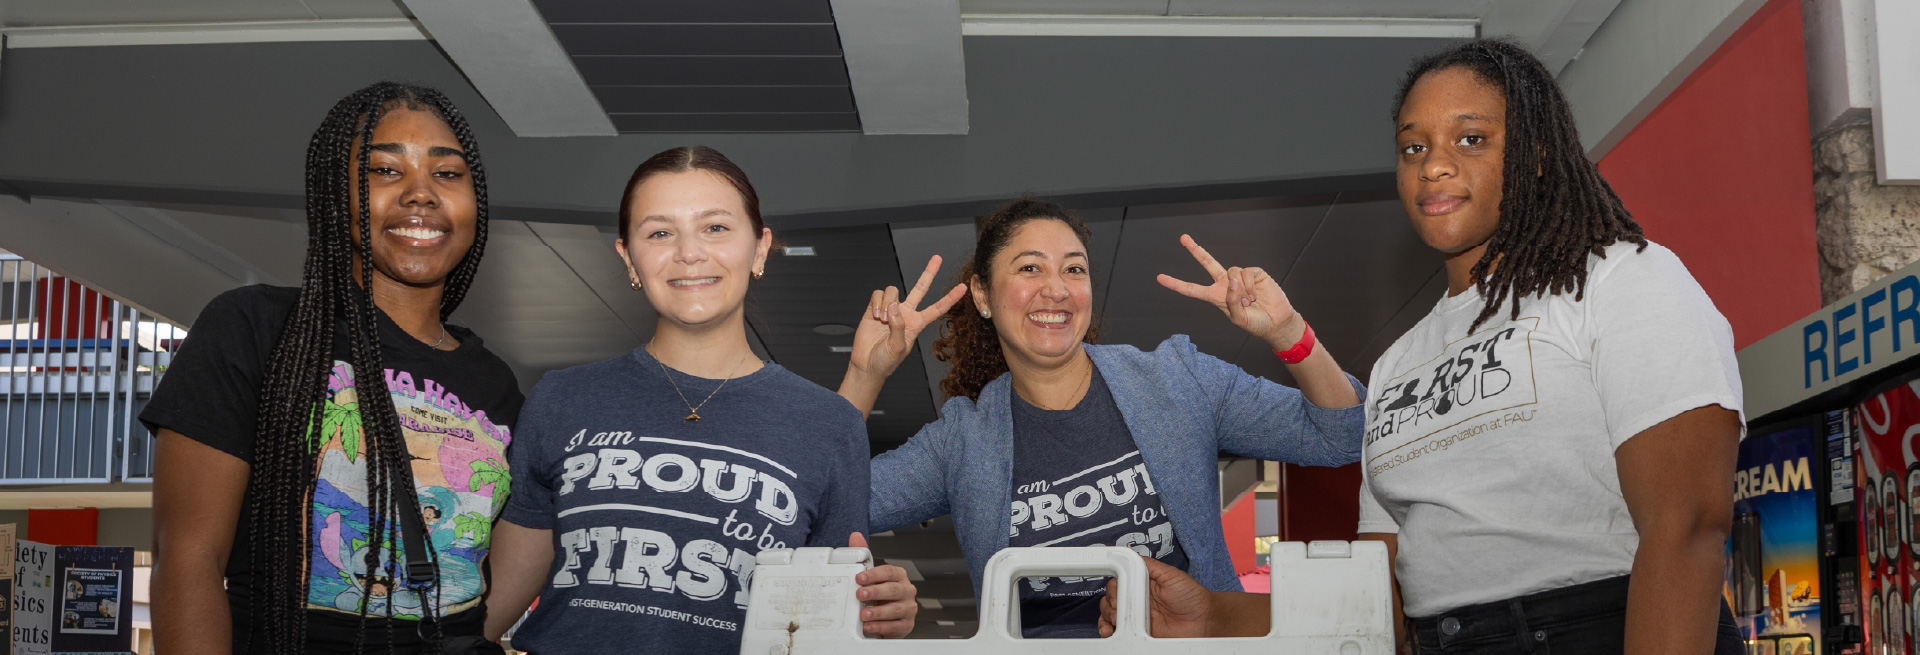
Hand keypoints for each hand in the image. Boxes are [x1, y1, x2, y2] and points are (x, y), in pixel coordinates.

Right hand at [848, 255, 967, 380]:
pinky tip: (874, 315)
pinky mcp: (874, 307)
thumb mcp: (898, 347)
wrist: (866, 365)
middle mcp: (905, 313)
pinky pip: (878, 294)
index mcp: (916, 324)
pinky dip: (876, 302)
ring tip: (881, 319)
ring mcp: (890, 309)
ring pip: (893, 290)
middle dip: (929, 272)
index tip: (963, 288)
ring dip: (886, 303)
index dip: (950, 298)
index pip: (937, 308)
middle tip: (937, 258)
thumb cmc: (885, 361)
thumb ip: (899, 326)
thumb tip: (894, 306)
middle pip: (920, 288)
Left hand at [849, 532, 917, 637]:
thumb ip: (863, 555)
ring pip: (895, 609)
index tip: (860, 578)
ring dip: (878, 612)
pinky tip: (869, 626)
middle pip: (893, 590)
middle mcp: (906, 591)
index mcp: (898, 576)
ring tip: (863, 614)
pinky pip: (895, 626)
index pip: (889, 572)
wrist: (885, 618)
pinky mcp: (906, 625)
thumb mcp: (870, 576)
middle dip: (876, 592)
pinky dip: (881, 627)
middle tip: (860, 594)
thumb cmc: (879, 595)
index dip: (875, 575)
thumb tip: (856, 536)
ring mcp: (908, 608)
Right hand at [1098, 555, 1215, 637]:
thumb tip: (1128, 552)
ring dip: (1107, 617)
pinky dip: (1111, 631)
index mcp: (1142, 584)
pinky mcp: (1140, 634)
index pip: (1118, 583)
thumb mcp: (1170, 574)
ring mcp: (1138, 618)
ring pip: (1111, 616)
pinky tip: (1111, 630)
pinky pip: (1121, 633)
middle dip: (1109, 603)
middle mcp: (1137, 600)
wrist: (1205, 621)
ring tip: (1114, 621)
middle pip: (1111, 600)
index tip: (1116, 593)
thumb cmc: (1192, 596)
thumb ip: (1148, 565)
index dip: (1114, 588)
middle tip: (1118, 607)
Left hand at [1156, 234, 1304, 349]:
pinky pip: (1246, 273)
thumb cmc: (1255, 323)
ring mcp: (1239, 277)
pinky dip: (1250, 286)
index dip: (1176, 284)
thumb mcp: (1238, 319)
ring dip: (1240, 291)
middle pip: (1207, 263)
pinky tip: (1256, 295)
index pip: (1192, 289)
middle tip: (1183, 238)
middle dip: (1195, 249)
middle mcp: (1225, 284)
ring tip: (1249, 301)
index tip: (1160, 278)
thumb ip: (1231, 300)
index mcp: (1216, 297)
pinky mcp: (1254, 272)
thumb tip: (1232, 279)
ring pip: (1232, 272)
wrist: (1276, 322)